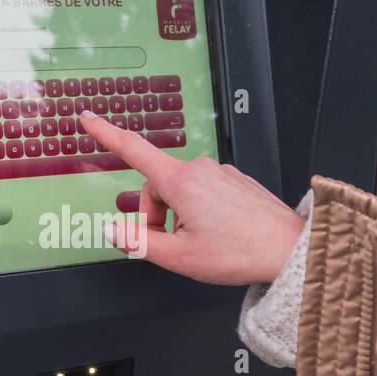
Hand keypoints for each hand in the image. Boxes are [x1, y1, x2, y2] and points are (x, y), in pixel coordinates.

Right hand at [79, 112, 305, 284]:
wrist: (288, 250)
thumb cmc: (240, 252)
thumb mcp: (178, 257)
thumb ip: (138, 242)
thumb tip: (113, 230)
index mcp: (181, 181)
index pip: (133, 149)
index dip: (106, 133)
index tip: (89, 118)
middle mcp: (200, 169)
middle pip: (156, 186)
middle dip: (155, 215)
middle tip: (171, 245)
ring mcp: (220, 173)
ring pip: (180, 192)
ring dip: (178, 216)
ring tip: (199, 243)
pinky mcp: (235, 181)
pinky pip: (203, 193)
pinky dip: (199, 212)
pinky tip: (217, 234)